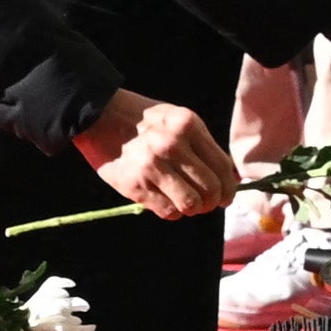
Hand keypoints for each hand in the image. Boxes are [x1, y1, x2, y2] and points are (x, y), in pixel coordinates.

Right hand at [74, 93, 228, 219]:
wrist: (100, 117)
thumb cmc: (144, 121)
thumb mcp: (177, 120)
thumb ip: (202, 145)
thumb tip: (230, 178)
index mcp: (188, 125)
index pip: (223, 167)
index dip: (228, 188)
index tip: (224, 196)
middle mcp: (172, 144)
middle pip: (210, 189)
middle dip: (212, 202)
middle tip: (205, 203)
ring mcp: (152, 166)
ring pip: (190, 204)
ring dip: (192, 209)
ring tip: (187, 203)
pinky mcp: (136, 185)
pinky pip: (168, 211)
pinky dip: (173, 213)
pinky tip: (168, 203)